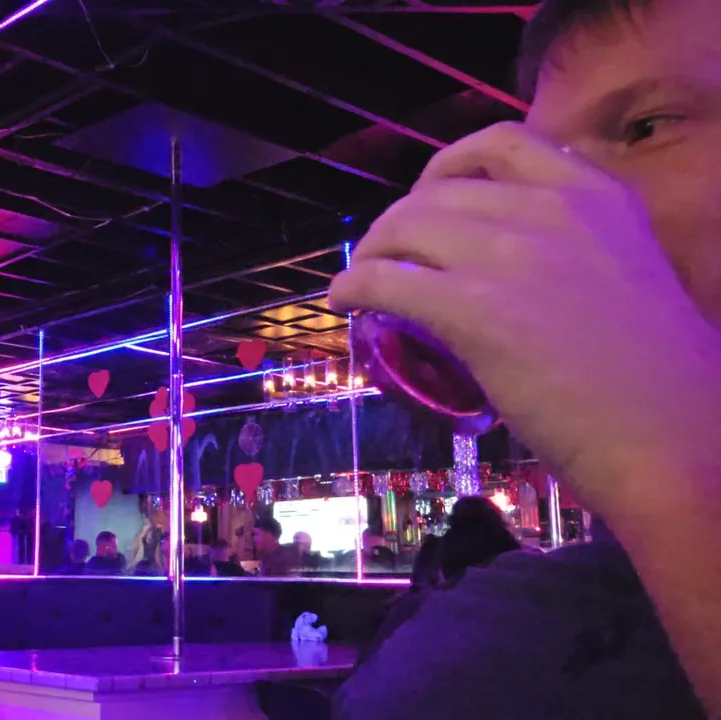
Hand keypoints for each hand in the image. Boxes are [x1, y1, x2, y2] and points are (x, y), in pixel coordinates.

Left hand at [330, 122, 720, 504]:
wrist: (673, 440)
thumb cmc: (662, 380)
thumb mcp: (631, 274)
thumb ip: (578, 251)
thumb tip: (520, 269)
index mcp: (597, 194)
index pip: (502, 143)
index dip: (448, 165)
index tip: (429, 194)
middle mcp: (551, 209)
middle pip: (436, 193)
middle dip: (398, 222)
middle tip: (386, 255)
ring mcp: (510, 255)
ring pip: (403, 229)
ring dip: (370, 252)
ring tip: (361, 279)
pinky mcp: (474, 309)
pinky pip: (385, 281)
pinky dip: (353, 286)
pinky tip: (345, 301)